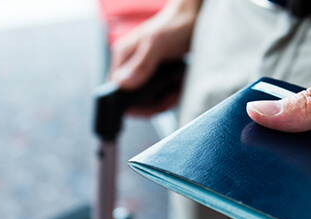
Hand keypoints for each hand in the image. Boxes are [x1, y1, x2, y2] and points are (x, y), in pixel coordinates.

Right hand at [108, 0, 199, 115]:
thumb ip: (141, 64)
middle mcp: (131, 66)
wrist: (196, 18)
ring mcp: (144, 73)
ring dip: (164, 100)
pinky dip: (171, 95)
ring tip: (176, 89)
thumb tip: (122, 84)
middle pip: (133, 99)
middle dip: (152, 103)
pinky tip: (179, 87)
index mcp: (123, 57)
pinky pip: (160, 96)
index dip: (128, 103)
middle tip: (169, 96)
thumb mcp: (158, 43)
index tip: (146, 107)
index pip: (114, 89)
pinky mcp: (157, 77)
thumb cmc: (175, 24)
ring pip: (148, 100)